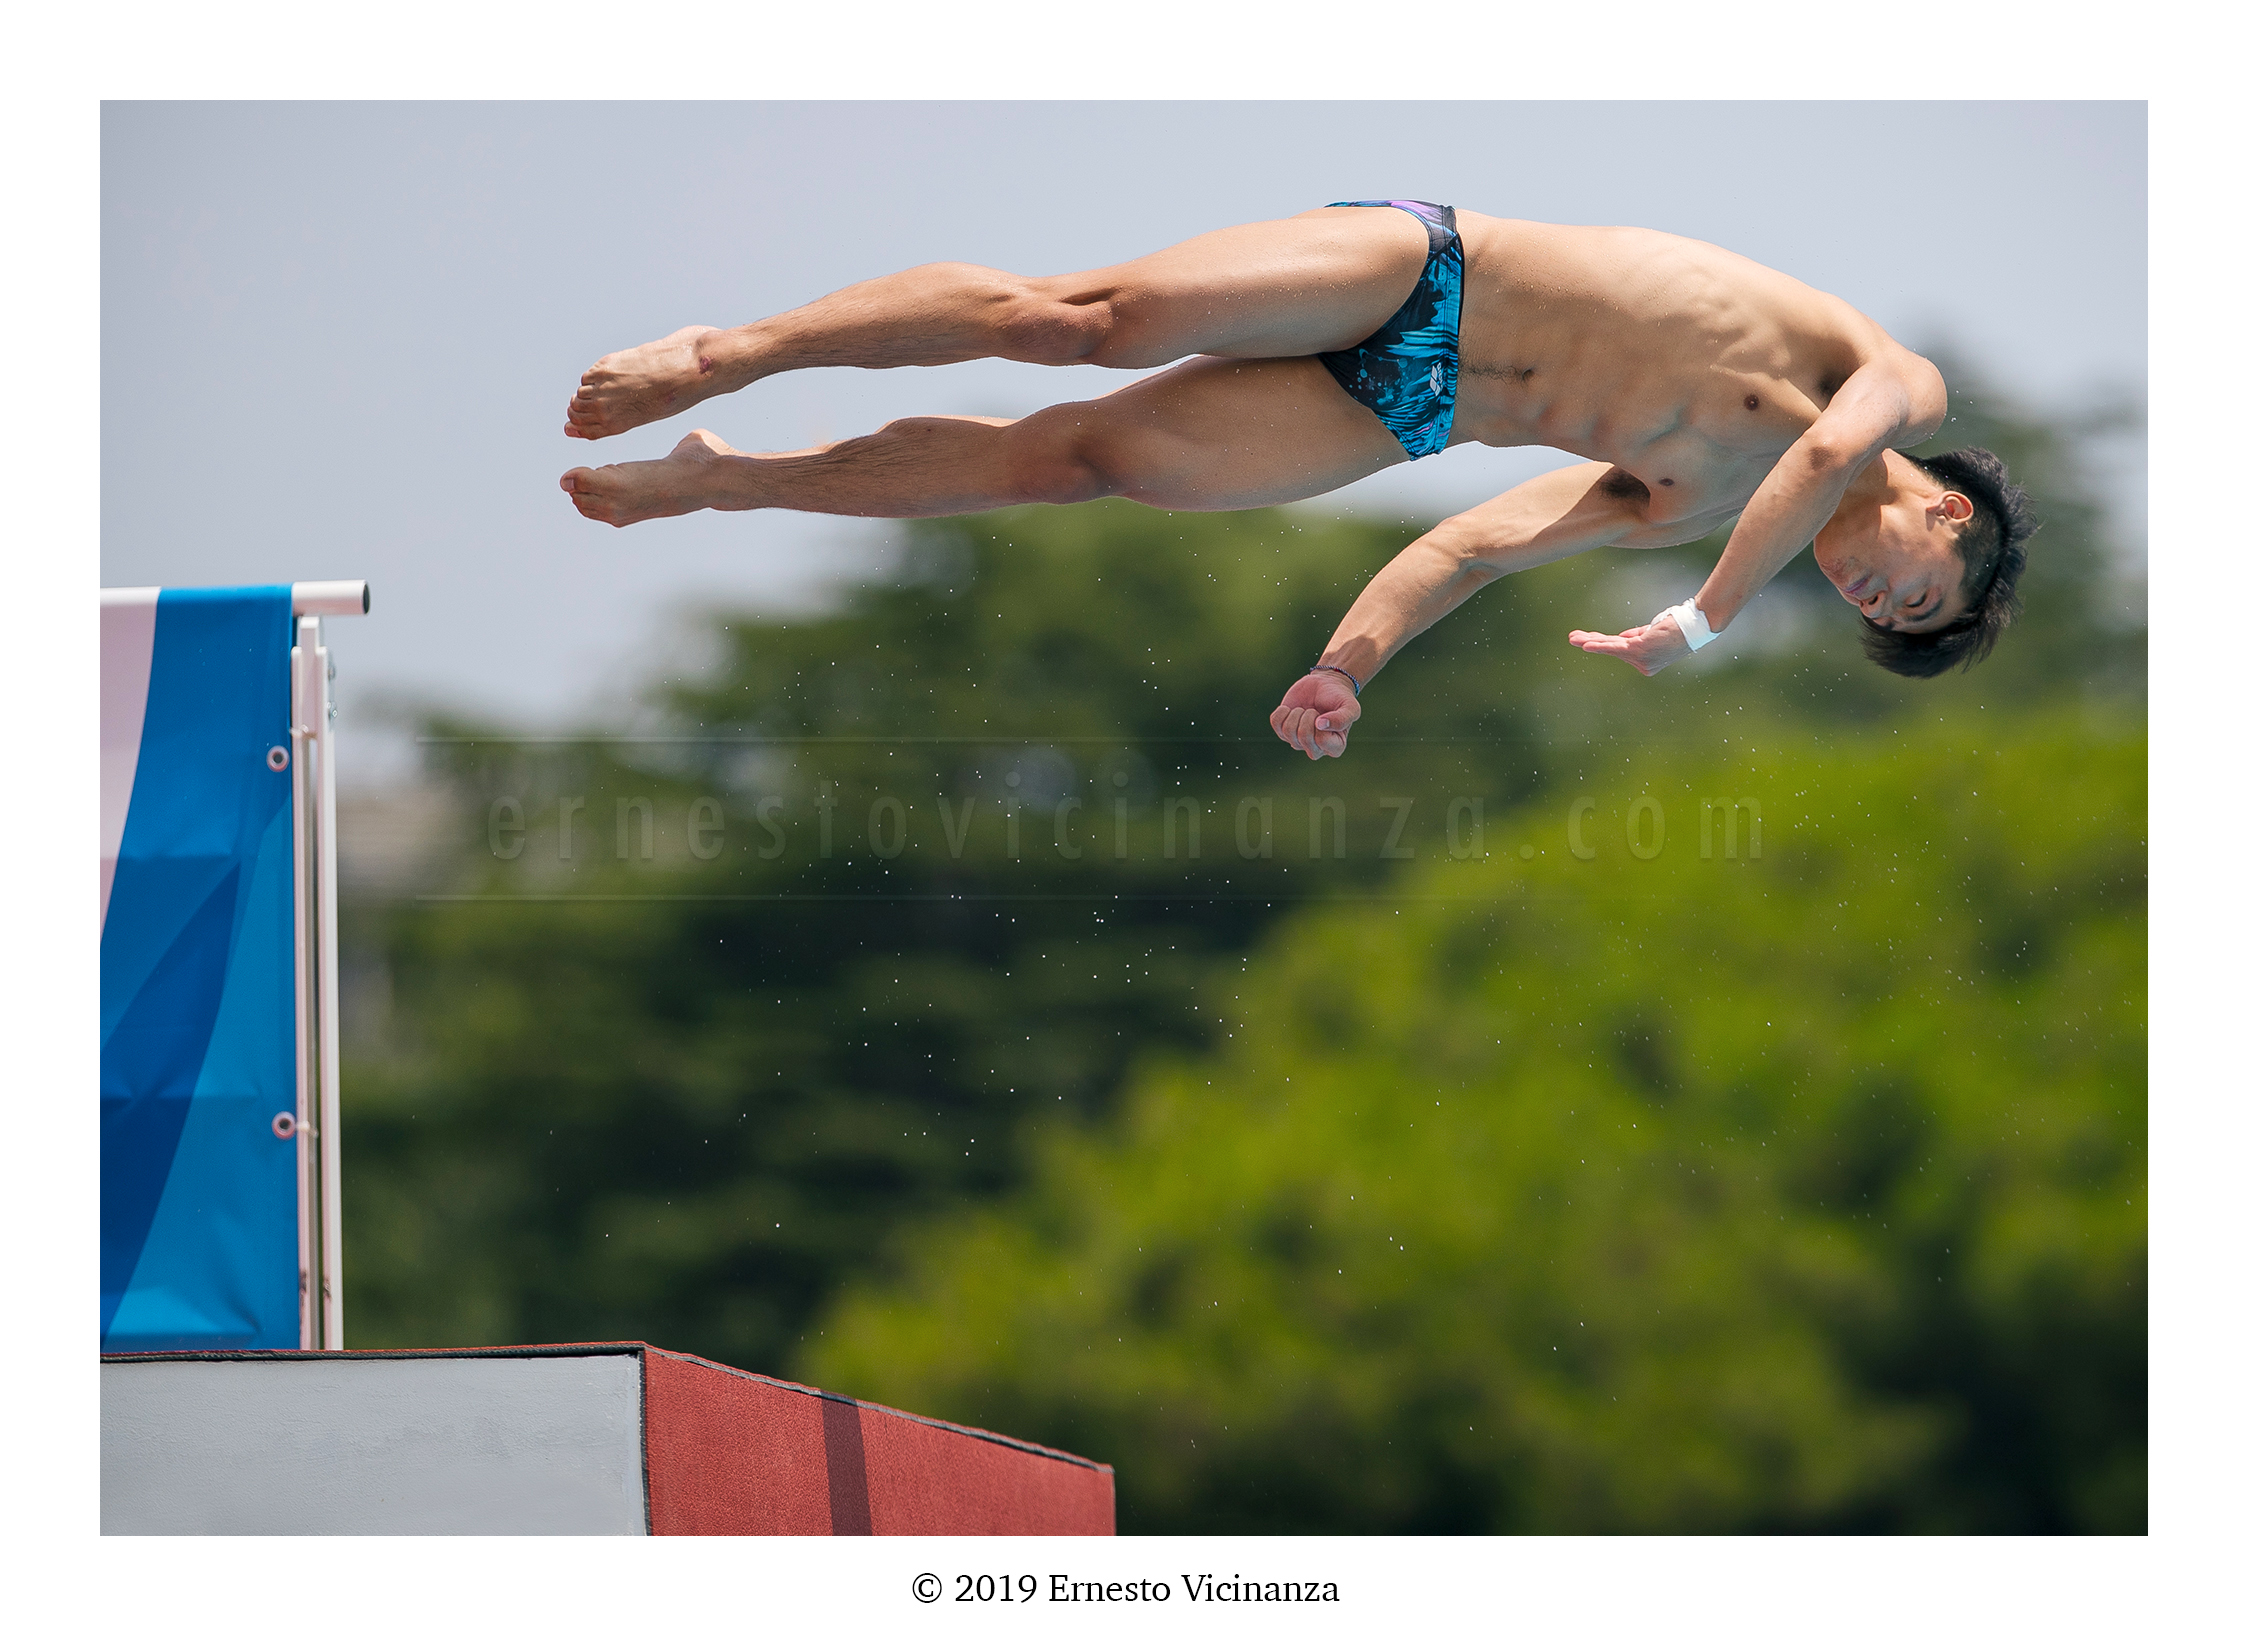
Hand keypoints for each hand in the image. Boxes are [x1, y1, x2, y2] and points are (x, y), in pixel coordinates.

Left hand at [1270, 671, 1360, 758]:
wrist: (1325, 684)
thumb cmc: (1339, 698)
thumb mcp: (1350, 706)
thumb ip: (1343, 718)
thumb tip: (1320, 724)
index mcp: (1335, 747)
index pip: (1322, 741)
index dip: (1321, 723)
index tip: (1326, 714)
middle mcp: (1316, 749)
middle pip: (1303, 738)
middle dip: (1307, 717)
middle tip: (1314, 711)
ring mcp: (1297, 742)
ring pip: (1288, 732)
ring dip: (1296, 713)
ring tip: (1305, 709)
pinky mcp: (1283, 731)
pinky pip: (1275, 723)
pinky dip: (1282, 711)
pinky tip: (1292, 709)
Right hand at [1568, 613, 1691, 675]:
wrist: (1694, 626)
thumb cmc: (1678, 627)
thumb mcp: (1653, 633)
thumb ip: (1637, 636)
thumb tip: (1623, 637)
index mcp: (1647, 663)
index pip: (1621, 650)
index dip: (1605, 641)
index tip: (1589, 638)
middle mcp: (1644, 665)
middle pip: (1613, 650)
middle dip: (1591, 643)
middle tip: (1572, 638)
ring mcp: (1641, 659)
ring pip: (1611, 647)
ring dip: (1590, 642)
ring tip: (1573, 638)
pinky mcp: (1640, 649)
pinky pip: (1615, 647)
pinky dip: (1600, 645)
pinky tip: (1587, 644)